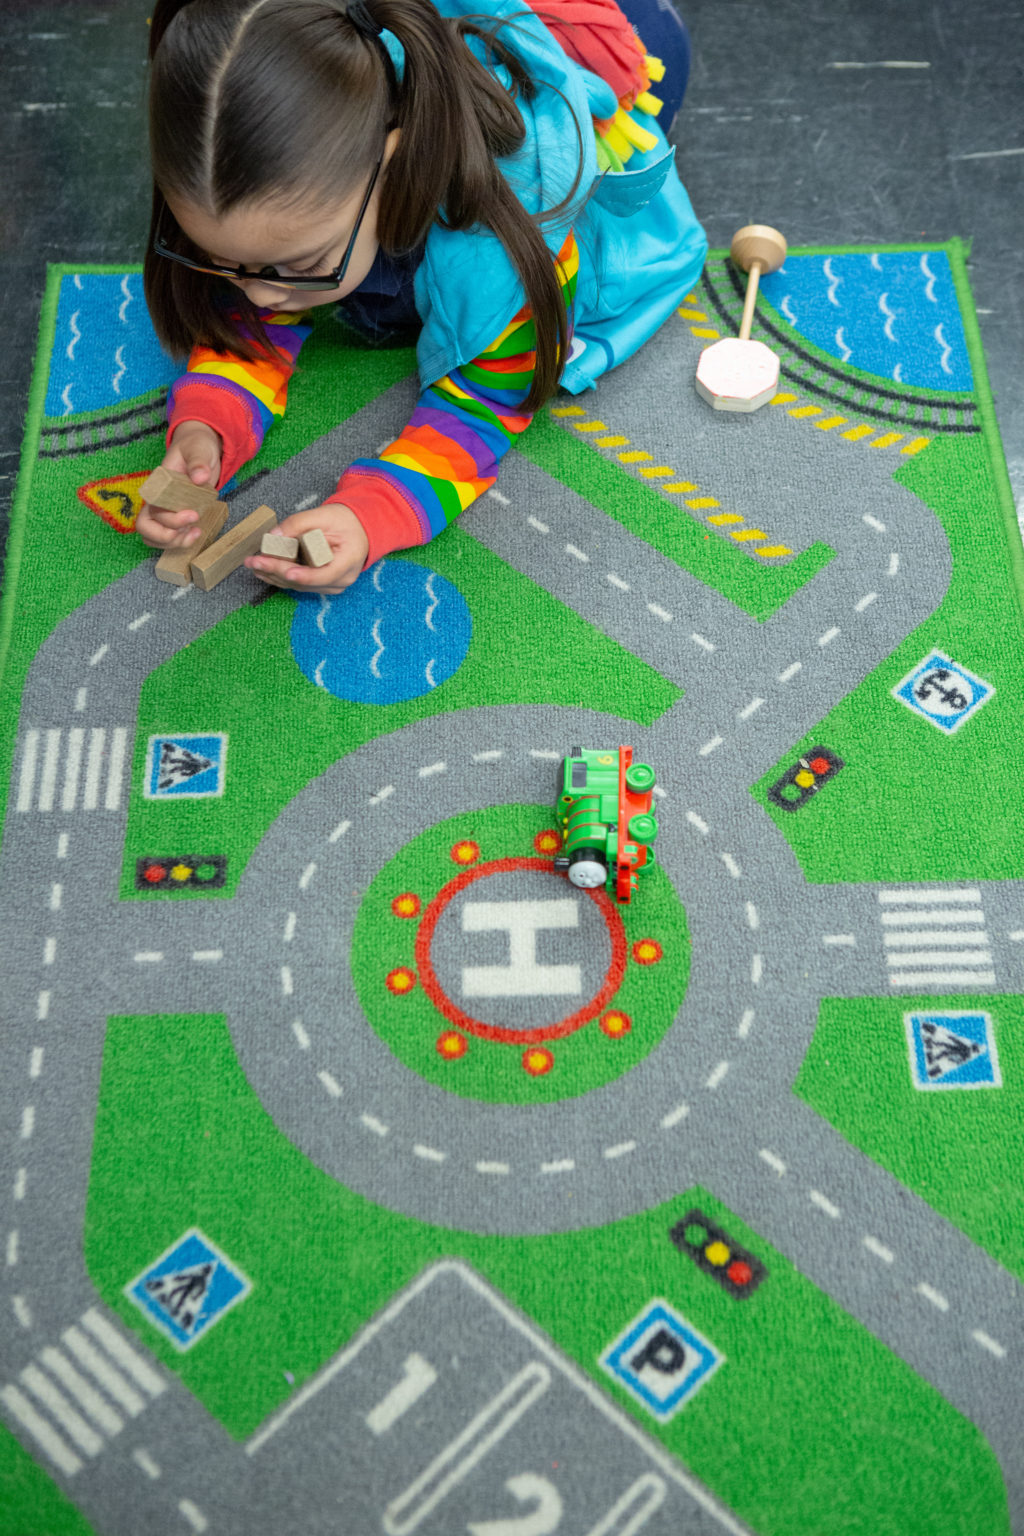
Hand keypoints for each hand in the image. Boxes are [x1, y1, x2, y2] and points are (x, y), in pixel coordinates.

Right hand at [135, 422, 223, 548]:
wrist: (202, 449)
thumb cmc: (196, 446)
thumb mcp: (198, 448)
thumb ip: (198, 461)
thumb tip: (199, 477)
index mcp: (158, 483)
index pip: (152, 508)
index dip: (169, 519)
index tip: (193, 515)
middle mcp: (157, 499)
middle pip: (146, 527)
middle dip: (166, 535)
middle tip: (190, 528)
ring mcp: (165, 510)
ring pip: (154, 537)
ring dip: (173, 543)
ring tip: (195, 533)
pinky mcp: (177, 516)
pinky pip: (168, 537)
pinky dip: (181, 542)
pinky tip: (197, 533)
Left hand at [244, 503, 369, 593]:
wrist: (358, 529)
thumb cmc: (343, 521)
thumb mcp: (323, 515)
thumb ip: (298, 523)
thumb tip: (273, 537)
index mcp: (348, 561)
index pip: (325, 574)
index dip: (305, 575)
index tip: (286, 571)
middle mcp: (342, 579)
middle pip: (306, 582)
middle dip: (277, 571)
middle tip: (253, 562)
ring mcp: (332, 585)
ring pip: (300, 586)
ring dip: (274, 576)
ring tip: (253, 565)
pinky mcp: (322, 585)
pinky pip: (300, 584)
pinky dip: (281, 577)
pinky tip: (264, 570)